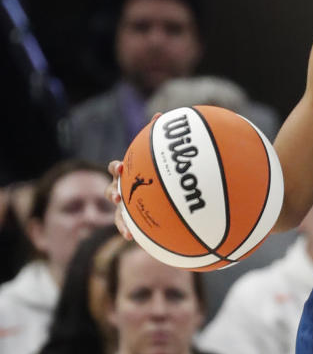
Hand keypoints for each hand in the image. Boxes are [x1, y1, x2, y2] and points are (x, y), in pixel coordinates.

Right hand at [103, 112, 161, 241]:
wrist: (155, 193)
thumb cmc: (153, 171)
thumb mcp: (156, 155)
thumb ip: (156, 136)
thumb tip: (159, 114)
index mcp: (128, 173)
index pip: (116, 168)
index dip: (116, 168)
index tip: (121, 169)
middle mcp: (122, 189)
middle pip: (111, 191)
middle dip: (113, 193)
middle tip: (119, 196)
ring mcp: (125, 206)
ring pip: (116, 214)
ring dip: (119, 220)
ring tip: (125, 228)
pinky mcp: (130, 220)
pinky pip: (126, 227)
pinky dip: (127, 232)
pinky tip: (131, 239)